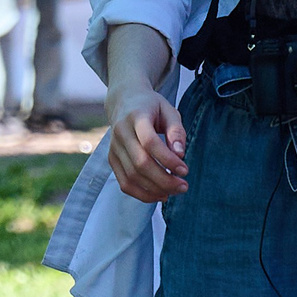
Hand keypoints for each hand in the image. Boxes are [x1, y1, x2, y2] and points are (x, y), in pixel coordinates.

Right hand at [107, 86, 188, 202]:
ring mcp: (114, 147)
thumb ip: (176, 131)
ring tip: (175, 191)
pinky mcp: (112, 159)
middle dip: (164, 180)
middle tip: (184, 186)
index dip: (168, 159)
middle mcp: (121, 132)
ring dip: (155, 189)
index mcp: (136, 116)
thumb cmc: (151, 107)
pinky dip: (142, 194)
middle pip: (140, 163)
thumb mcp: (169, 111)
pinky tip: (160, 194)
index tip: (185, 170)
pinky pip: (124, 183)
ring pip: (132, 176)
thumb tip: (180, 154)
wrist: (124, 101)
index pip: (150, 142)